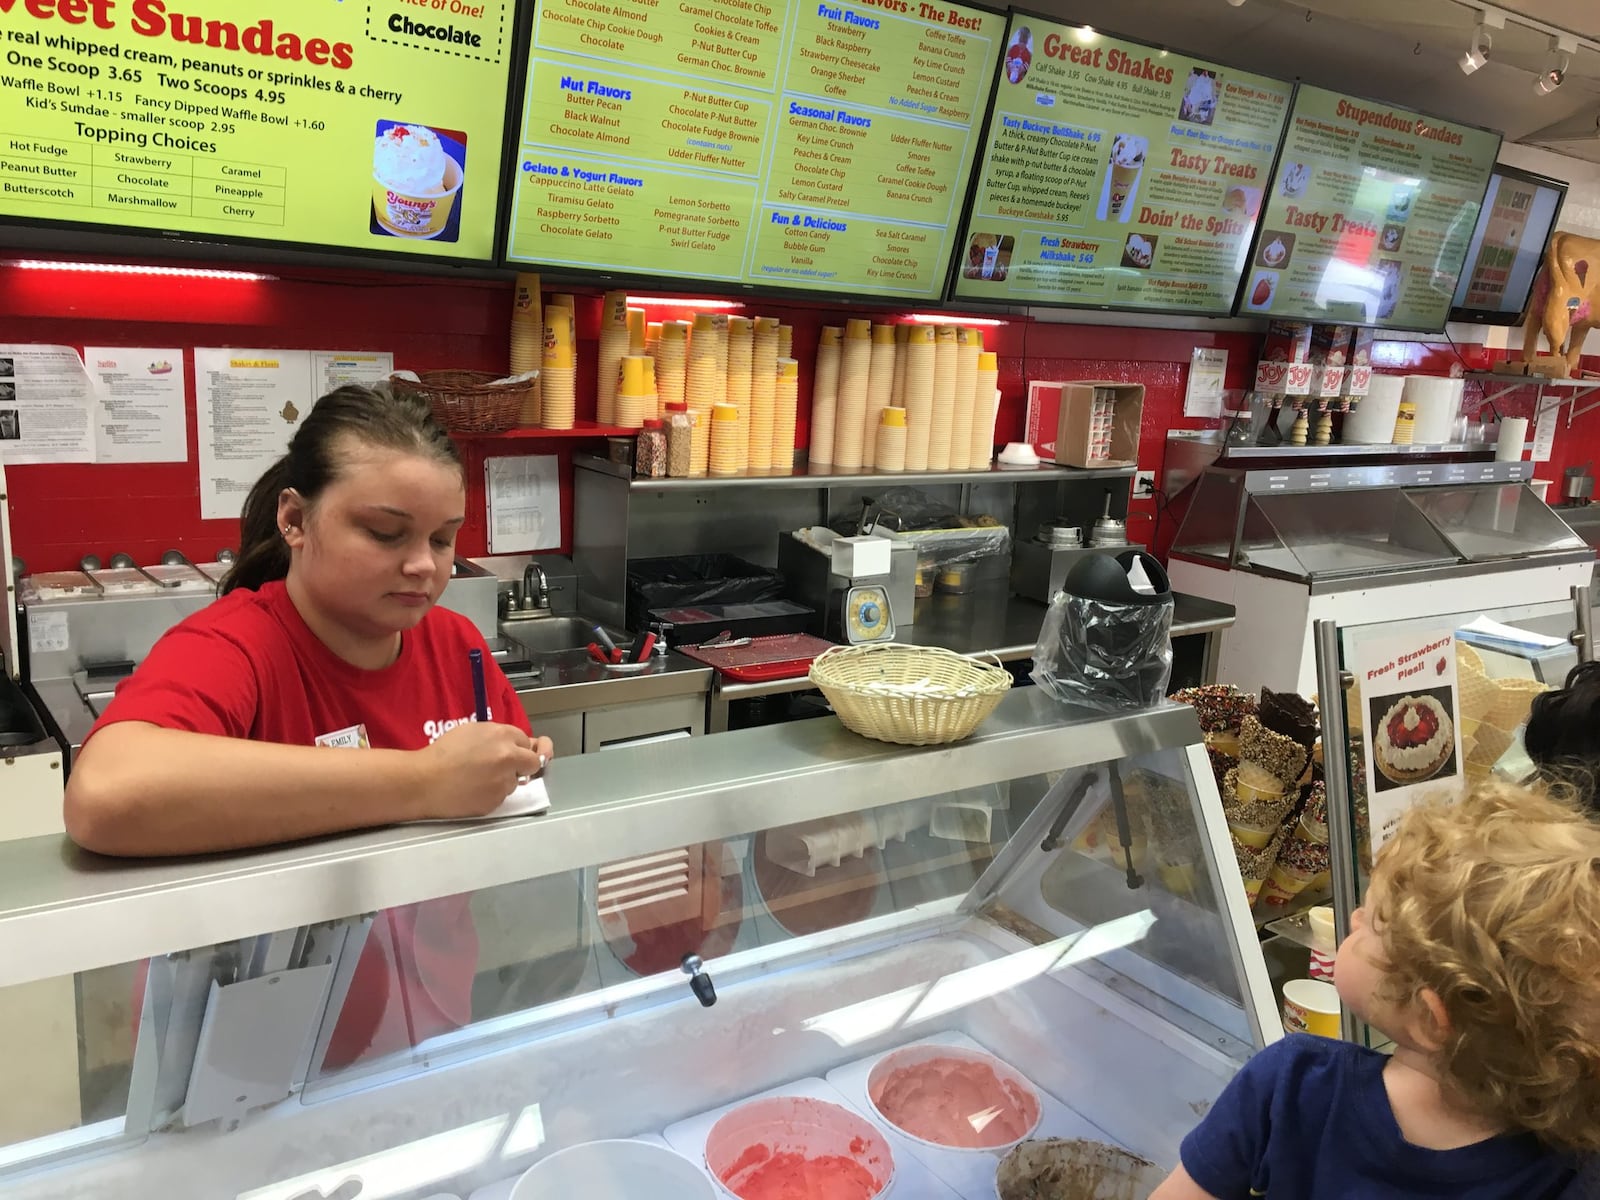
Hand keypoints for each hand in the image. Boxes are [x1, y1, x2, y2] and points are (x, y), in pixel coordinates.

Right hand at [416, 723, 546, 818]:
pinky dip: (492, 794)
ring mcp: (504, 781)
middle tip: (506, 767)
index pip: (527, 741)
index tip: (511, 751)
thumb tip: (515, 745)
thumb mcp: (472, 731)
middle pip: (533, 762)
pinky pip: (502, 796)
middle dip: (523, 765)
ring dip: (504, 780)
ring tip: (478, 778)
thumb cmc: (442, 753)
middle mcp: (509, 757)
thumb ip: (498, 737)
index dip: (518, 747)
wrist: (424, 780)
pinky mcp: (496, 801)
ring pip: (515, 781)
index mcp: (503, 736)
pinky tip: (473, 789)